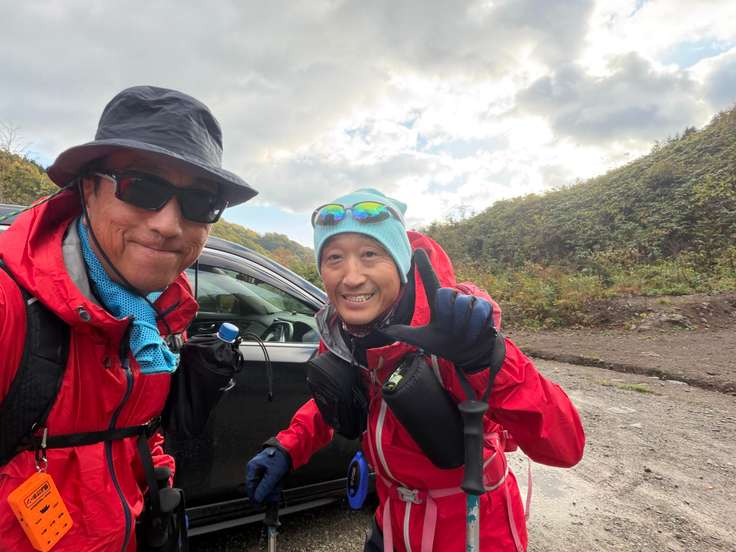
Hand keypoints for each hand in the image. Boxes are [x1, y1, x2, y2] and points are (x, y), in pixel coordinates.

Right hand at [245, 446, 289, 503]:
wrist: (290, 449)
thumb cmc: (280, 458)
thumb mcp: (273, 474)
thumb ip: (264, 487)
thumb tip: (257, 498)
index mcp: (253, 467)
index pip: (250, 485)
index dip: (254, 496)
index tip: (258, 504)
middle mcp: (256, 468)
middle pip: (257, 486)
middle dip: (265, 493)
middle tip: (270, 500)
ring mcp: (263, 470)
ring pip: (264, 485)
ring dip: (270, 491)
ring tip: (276, 493)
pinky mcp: (269, 471)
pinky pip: (269, 482)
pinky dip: (274, 487)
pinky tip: (278, 488)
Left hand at [379, 249, 499, 372]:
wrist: (468, 355)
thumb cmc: (445, 343)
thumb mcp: (424, 339)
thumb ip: (405, 333)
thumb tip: (384, 330)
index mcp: (438, 303)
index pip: (430, 280)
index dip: (424, 266)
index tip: (418, 250)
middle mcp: (453, 298)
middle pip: (445, 295)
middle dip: (447, 315)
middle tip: (451, 329)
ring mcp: (469, 301)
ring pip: (462, 303)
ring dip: (461, 323)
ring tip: (462, 331)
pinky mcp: (484, 307)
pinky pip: (478, 310)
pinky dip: (475, 325)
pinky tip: (475, 331)